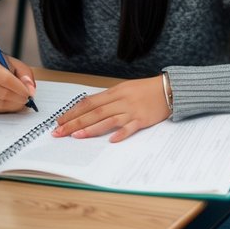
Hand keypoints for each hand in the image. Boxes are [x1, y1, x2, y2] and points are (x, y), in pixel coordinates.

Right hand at [0, 47, 36, 113]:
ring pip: (1, 105)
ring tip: (20, 99)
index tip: (30, 93)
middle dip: (20, 98)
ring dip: (15, 105)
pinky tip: (11, 102)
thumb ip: (26, 75)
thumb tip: (31, 91)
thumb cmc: (3, 66)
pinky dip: (8, 109)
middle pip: (4, 95)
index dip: (21, 89)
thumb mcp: (17, 65)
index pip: (6, 81)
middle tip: (28, 97)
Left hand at [53, 77, 170, 141]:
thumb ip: (109, 98)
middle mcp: (121, 100)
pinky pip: (130, 127)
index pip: (89, 102)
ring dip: (91, 129)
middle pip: (94, 112)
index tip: (60, 121)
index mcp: (116, 92)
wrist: (170, 89)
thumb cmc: (146, 90)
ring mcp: (132, 110)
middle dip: (74, 123)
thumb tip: (89, 108)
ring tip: (76, 136)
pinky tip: (111, 140)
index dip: (73, 112)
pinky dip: (121, 133)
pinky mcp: (143, 119)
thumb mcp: (125, 88)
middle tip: (59, 132)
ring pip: (108, 120)